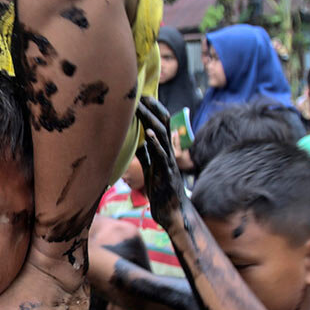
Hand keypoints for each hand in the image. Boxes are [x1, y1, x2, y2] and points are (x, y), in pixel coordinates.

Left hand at [135, 98, 192, 233]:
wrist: (172, 213)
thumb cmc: (161, 192)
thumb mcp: (151, 170)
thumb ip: (145, 156)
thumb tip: (137, 142)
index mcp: (164, 151)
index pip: (161, 124)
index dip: (152, 110)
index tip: (141, 97)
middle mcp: (168, 153)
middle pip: (163, 125)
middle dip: (153, 109)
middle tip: (141, 95)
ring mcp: (169, 163)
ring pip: (163, 137)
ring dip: (151, 121)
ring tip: (142, 108)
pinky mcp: (167, 174)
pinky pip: (162, 156)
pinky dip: (156, 143)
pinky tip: (149, 133)